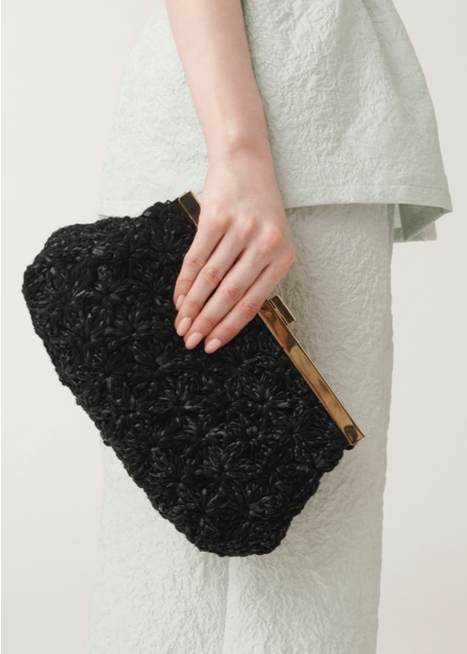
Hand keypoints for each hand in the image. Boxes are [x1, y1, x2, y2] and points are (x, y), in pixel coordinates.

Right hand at [173, 141, 295, 352]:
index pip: (254, 302)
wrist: (246, 163)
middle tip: (190, 341)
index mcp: (283, 257)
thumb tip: (228, 314)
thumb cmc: (259, 208)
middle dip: (207, 322)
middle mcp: (265, 245)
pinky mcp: (216, 218)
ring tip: (181, 324)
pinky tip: (178, 298)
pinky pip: (196, 258)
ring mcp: (241, 230)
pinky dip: (185, 282)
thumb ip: (258, 273)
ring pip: (211, 279)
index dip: (230, 327)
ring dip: (192, 307)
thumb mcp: (272, 240)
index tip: (213, 344)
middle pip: (230, 294)